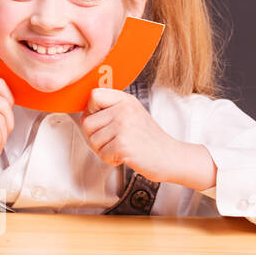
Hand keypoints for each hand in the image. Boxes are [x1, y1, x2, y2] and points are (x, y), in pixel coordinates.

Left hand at [80, 88, 215, 189]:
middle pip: (87, 121)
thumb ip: (110, 109)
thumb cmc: (149, 139)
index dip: (92, 110)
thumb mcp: (131, 114)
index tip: (103, 121)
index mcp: (126, 100)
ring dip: (104, 149)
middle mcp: (125, 110)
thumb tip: (84, 110)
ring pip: (92, 139)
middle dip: (96, 136)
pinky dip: (111, 159)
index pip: (94, 95)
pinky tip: (125, 155)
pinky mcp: (123, 145)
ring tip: (122, 147)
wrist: (171, 158)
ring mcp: (124, 126)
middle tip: (115, 140)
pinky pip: (101, 153)